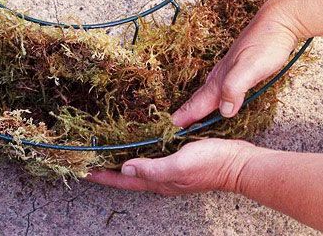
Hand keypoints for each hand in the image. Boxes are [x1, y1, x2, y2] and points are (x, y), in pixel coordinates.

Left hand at [87, 138, 257, 194]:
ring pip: (139, 165)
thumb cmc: (210, 164)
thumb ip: (152, 168)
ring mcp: (170, 169)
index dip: (103, 176)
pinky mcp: (178, 158)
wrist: (238, 162)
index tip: (84, 170)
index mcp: (159, 181)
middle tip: (90, 159)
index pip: (123, 181)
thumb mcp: (179, 165)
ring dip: (122, 159)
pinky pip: (152, 156)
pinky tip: (139, 141)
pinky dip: (140, 150)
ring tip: (108, 150)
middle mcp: (161, 177)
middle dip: (108, 169)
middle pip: (127, 175)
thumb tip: (124, 169)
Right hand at [172, 0, 299, 126]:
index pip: (201, 100)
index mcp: (222, 77)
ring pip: (210, 91)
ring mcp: (230, 69)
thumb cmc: (266, 43)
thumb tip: (224, 111)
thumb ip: (235, 87)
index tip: (174, 125)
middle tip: (177, 122)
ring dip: (199, 103)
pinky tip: (219, 96)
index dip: (188, 114)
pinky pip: (221, 86)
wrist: (278, 22)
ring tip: (192, 112)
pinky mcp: (240, 67)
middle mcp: (222, 73)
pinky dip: (214, 95)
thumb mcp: (251, 68)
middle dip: (188, 110)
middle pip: (201, 96)